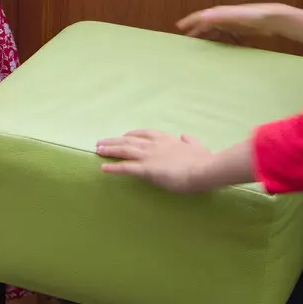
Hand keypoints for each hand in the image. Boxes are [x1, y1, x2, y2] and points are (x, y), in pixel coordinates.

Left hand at [96, 129, 216, 192]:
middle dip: (114, 141)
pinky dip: (113, 167)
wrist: (205, 169)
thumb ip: (190, 142)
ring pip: (124, 150)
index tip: (125, 135)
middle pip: (129, 140)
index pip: (145, 133)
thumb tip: (185, 136)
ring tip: (97, 149)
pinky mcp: (147, 169)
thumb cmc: (204, 160)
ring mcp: (149, 156)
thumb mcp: (198, 146)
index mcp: (167, 139)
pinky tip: (103, 167)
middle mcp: (155, 145)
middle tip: (101, 142)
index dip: (133, 134)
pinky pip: (126, 167)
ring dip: (110, 150)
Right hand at [176, 2, 282, 44]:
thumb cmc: (254, 16)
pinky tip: (223, 52)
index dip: (190, 21)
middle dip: (197, 32)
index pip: (201, 17)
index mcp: (220, 14)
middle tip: (186, 41)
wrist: (274, 19)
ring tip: (201, 48)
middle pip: (207, 26)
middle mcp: (225, 19)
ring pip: (217, 33)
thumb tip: (202, 17)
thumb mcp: (235, 16)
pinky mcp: (243, 32)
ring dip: (209, 39)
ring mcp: (234, 25)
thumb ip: (219, 16)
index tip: (179, 26)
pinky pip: (229, 39)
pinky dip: (224, 44)